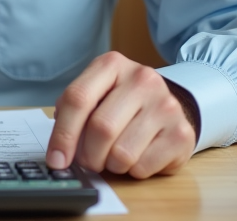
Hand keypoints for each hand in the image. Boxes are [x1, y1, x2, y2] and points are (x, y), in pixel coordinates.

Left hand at [46, 51, 196, 178]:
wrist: (167, 105)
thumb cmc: (121, 102)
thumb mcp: (95, 94)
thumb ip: (72, 112)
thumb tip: (57, 152)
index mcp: (112, 64)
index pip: (78, 99)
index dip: (62, 134)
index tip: (55, 159)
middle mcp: (142, 79)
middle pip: (101, 128)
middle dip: (88, 155)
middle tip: (89, 161)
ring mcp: (166, 105)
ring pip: (122, 153)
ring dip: (111, 164)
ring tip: (115, 155)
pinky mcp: (181, 133)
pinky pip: (143, 167)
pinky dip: (133, 171)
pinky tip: (138, 156)